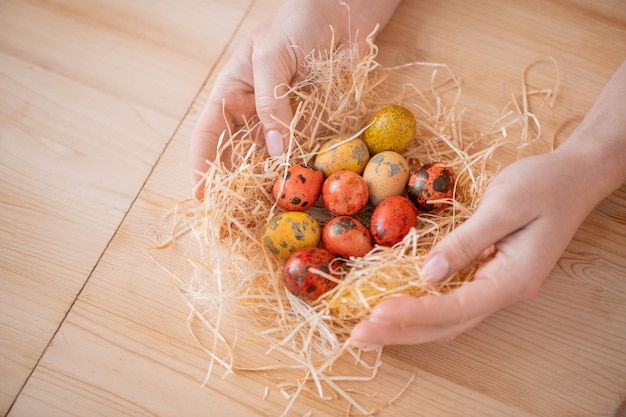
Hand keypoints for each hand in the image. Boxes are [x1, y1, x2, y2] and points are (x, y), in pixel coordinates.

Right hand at [190, 0, 400, 198]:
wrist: (344, 10)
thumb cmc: (297, 22)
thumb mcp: (272, 56)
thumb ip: (271, 102)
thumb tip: (276, 149)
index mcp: (233, 93)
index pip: (208, 135)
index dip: (201, 166)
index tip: (201, 196)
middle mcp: (256, 114)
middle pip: (238, 156)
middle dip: (235, 187)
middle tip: (234, 219)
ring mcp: (286, 122)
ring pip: (272, 161)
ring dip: (271, 186)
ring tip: (269, 214)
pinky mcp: (315, 124)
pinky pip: (307, 153)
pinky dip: (304, 172)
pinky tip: (303, 192)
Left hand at [349, 150, 604, 347]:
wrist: (573, 177)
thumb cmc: (543, 184)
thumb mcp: (504, 205)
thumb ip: (467, 241)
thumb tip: (427, 274)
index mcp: (512, 279)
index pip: (456, 307)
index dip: (415, 311)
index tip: (377, 311)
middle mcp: (503, 291)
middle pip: (447, 325)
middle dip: (401, 331)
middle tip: (358, 335)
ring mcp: (496, 286)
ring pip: (447, 318)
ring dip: (406, 326)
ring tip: (367, 331)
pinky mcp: (487, 274)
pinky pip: (450, 300)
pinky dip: (420, 307)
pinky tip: (395, 308)